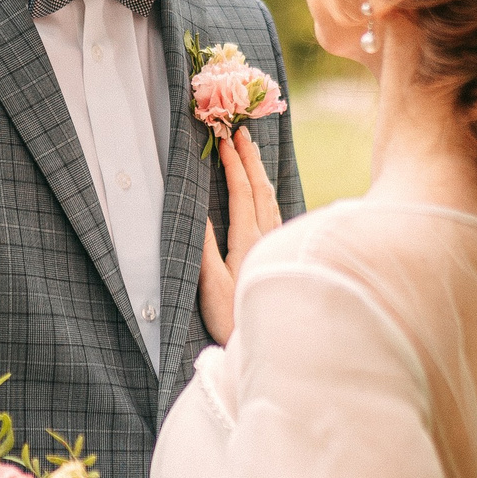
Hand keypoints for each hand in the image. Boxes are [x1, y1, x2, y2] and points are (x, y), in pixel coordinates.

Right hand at [198, 128, 282, 344]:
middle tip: (241, 133)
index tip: (224, 140)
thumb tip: (197, 212)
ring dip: (260, 173)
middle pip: (261, 189)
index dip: (233, 164)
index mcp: (248, 240)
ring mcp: (276, 245)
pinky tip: (266, 194)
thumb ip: (205, 247)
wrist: (274, 344)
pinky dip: (267, 193)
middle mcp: (266, 237)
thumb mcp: (212, 285)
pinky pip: (275, 213)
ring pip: (271, 200)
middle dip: (250, 159)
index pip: (241, 192)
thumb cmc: (233, 319)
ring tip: (253, 153)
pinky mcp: (279, 254)